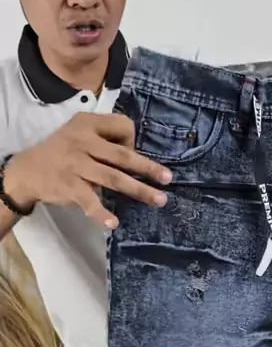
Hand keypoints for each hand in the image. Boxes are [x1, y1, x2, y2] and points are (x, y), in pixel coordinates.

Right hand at [3, 112, 171, 228]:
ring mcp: (75, 164)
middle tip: (168, 179)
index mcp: (88, 124)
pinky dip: (101, 213)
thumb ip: (105, 139)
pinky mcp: (69, 185)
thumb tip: (138, 157)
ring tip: (158, 200)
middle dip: (148, 168)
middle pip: (123, 155)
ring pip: (114, 178)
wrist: (29, 171)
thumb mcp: (80, 132)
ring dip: (138, 190)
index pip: (122, 126)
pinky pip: (89, 201)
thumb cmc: (63, 152)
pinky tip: (113, 223)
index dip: (133, 141)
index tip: (132, 153)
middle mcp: (83, 141)